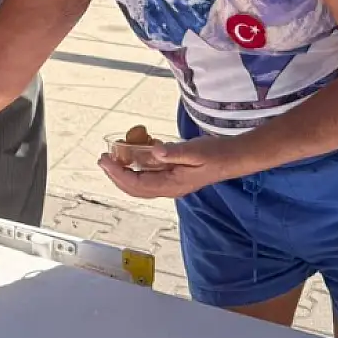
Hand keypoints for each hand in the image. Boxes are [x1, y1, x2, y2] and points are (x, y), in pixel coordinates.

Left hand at [97, 136, 236, 199]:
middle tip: (103, 159)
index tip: (105, 161)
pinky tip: (137, 149)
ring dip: (125, 171)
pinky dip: (139, 165)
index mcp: (171, 185)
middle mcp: (168, 188)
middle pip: (135, 187)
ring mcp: (171, 183)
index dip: (118, 173)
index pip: (137, 184)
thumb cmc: (216, 154)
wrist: (234, 157)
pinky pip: (150, 174)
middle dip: (116, 174)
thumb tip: (154, 151)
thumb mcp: (195, 151)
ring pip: (141, 182)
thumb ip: (174, 152)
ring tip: (113, 156)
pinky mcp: (174, 176)